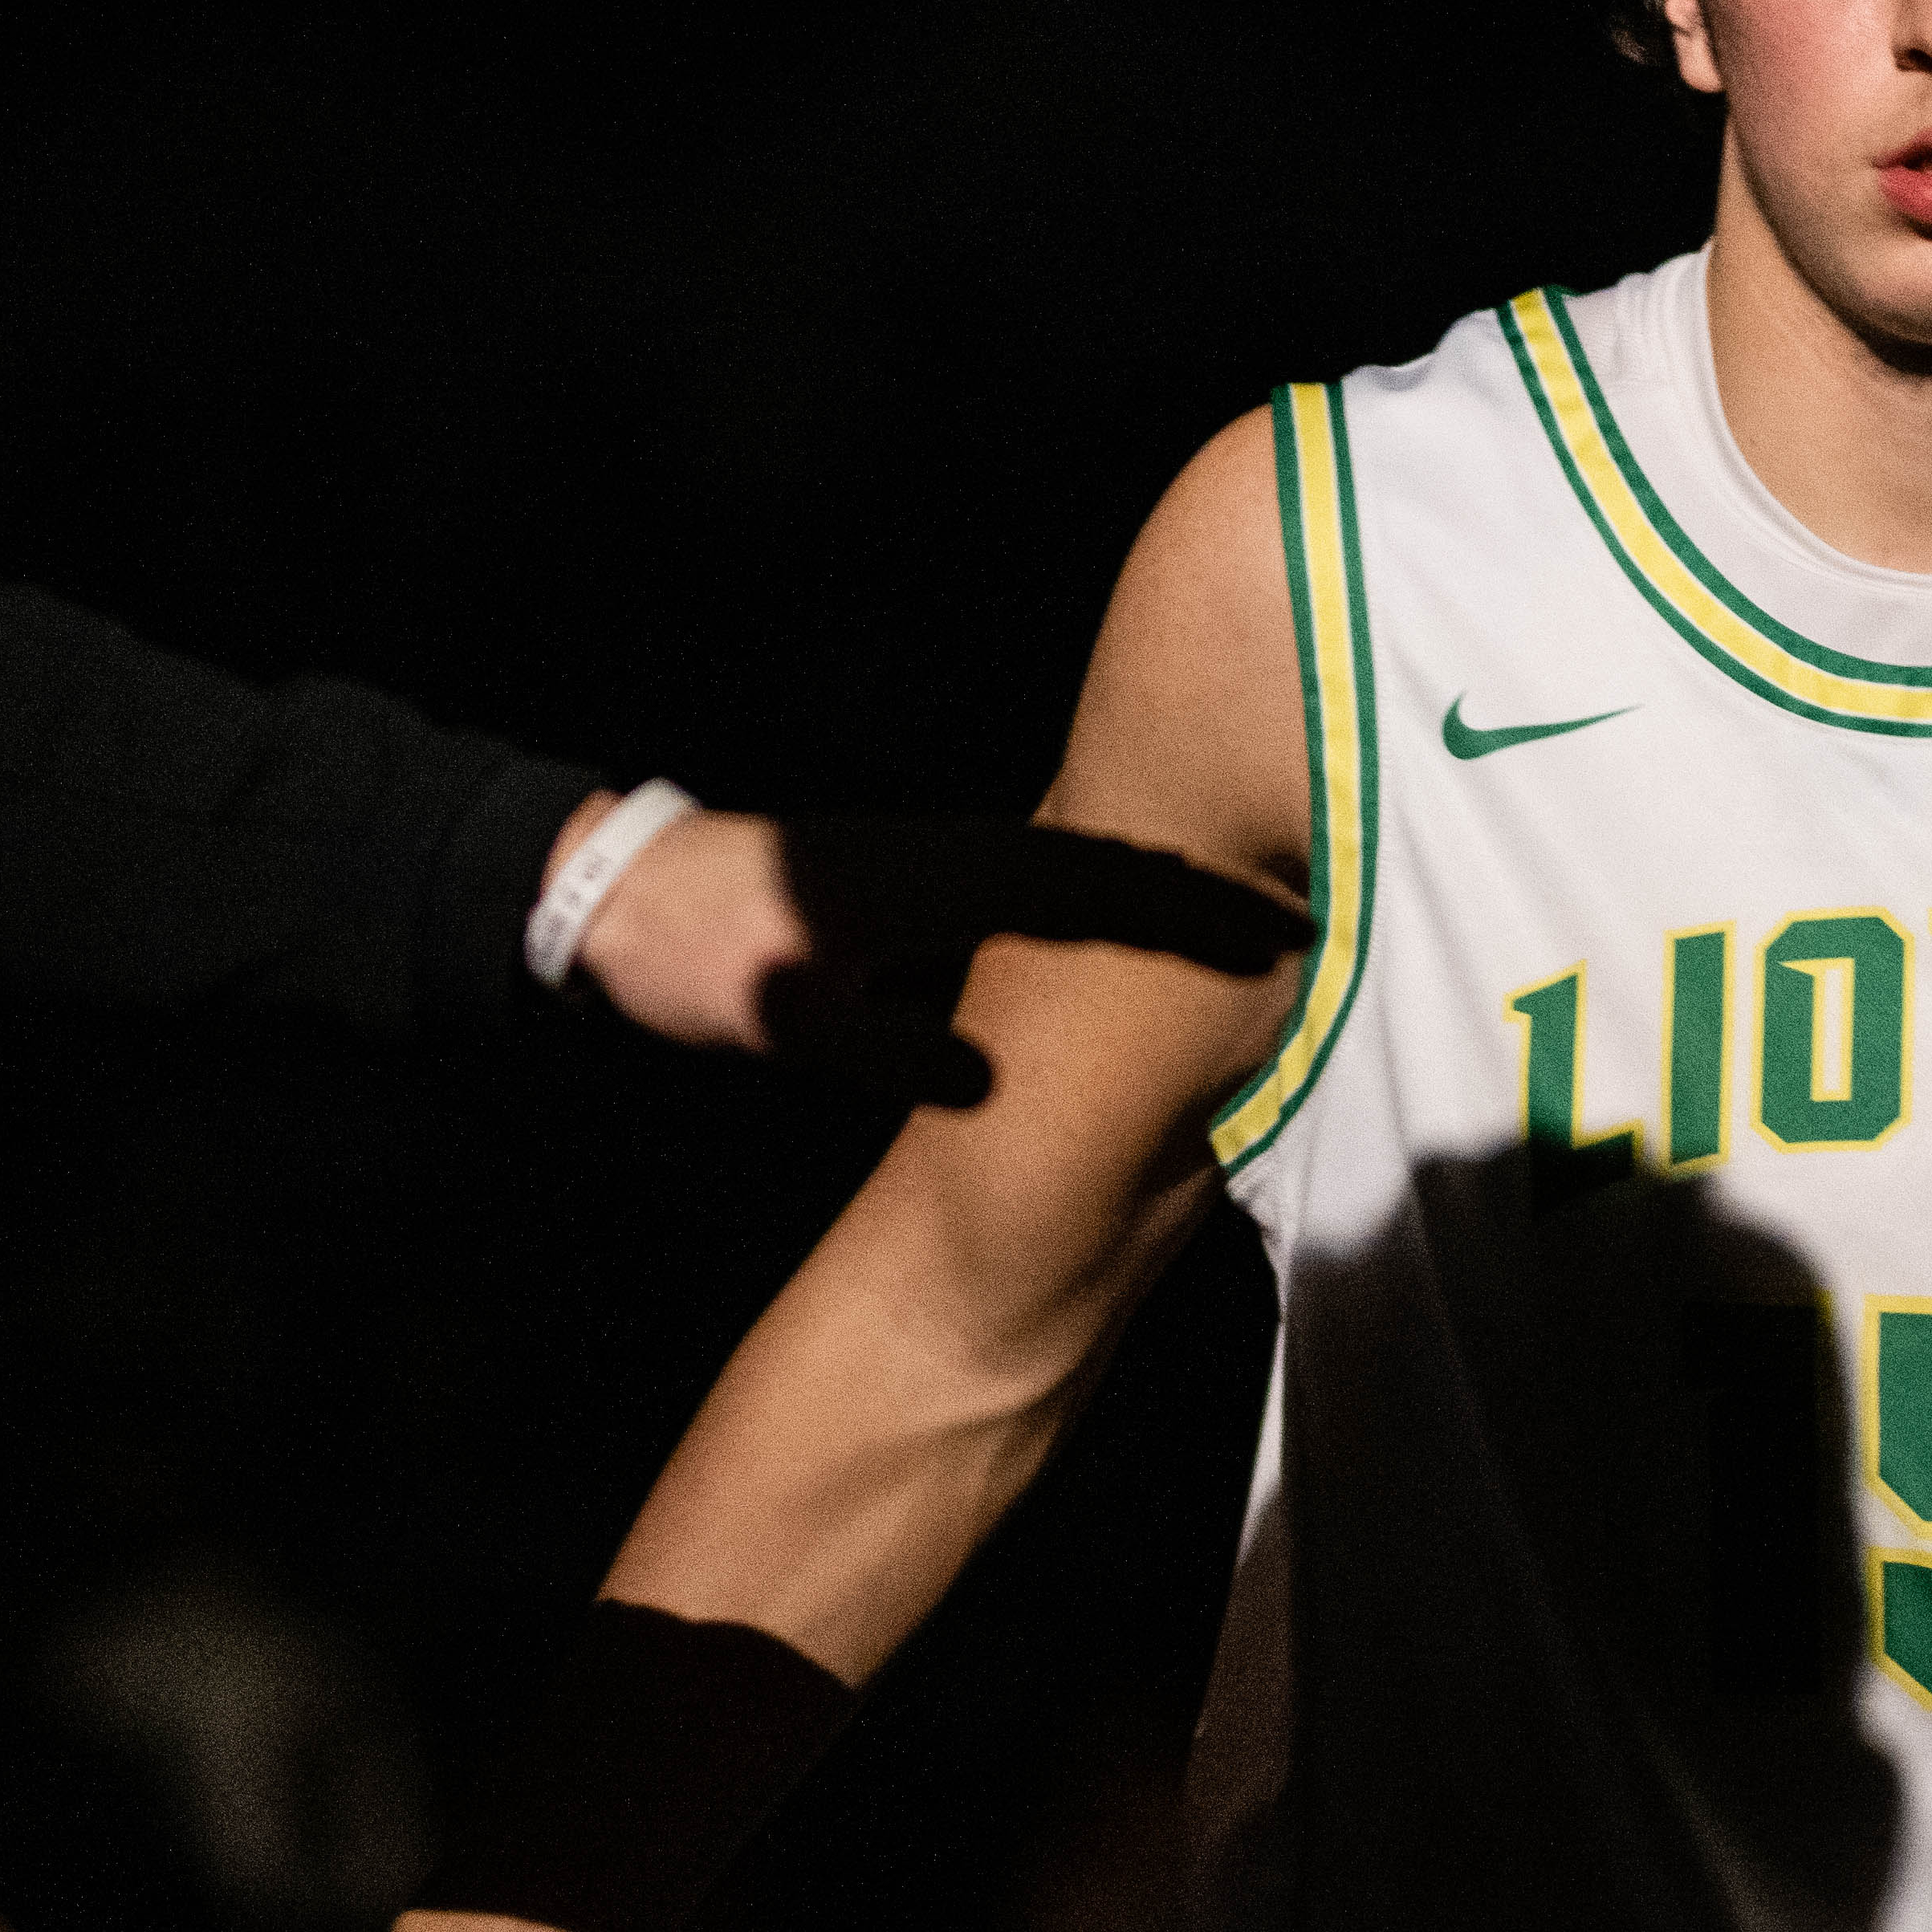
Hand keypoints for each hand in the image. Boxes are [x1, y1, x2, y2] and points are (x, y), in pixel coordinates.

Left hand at [564, 802, 1306, 1105]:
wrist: (619, 892)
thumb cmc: (697, 953)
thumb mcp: (777, 1013)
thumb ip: (881, 1044)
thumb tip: (983, 1079)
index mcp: (940, 879)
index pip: (1095, 888)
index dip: (1189, 912)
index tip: (1274, 931)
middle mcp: (961, 852)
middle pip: (1115, 859)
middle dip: (1213, 885)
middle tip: (1311, 914)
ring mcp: (951, 855)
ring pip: (1088, 861)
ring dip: (1171, 883)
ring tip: (1258, 916)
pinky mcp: (934, 872)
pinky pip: (1052, 875)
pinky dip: (1114, 890)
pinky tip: (1146, 921)